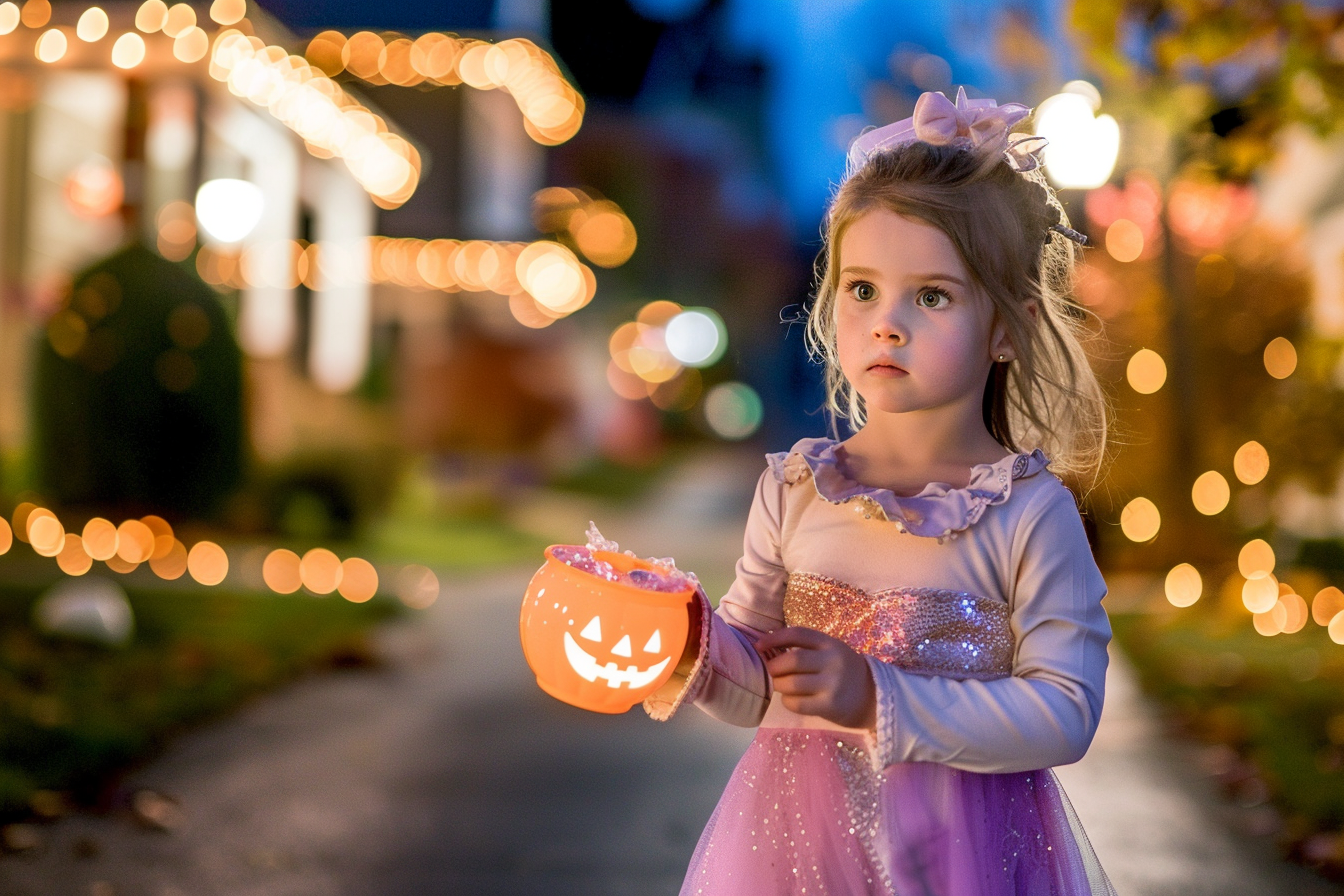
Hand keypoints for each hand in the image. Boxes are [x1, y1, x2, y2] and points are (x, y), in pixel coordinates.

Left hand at [754, 627, 876, 729]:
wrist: (872, 697)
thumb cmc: (842, 671)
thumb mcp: (830, 651)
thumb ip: (805, 648)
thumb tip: (767, 648)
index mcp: (830, 643)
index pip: (797, 634)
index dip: (774, 638)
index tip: (759, 645)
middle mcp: (832, 661)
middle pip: (792, 660)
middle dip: (774, 666)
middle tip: (772, 671)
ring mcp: (832, 684)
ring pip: (791, 683)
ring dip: (779, 685)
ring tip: (781, 685)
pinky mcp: (830, 706)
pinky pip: (797, 703)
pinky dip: (787, 701)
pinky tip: (791, 699)